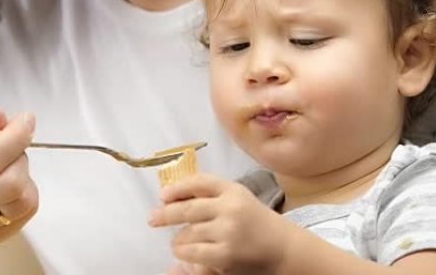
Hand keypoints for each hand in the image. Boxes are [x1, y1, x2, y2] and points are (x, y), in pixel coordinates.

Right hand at [0, 105, 38, 245]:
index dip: (18, 136)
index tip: (26, 121)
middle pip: (11, 183)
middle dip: (20, 158)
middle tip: (10, 149)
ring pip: (22, 201)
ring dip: (25, 177)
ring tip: (7, 168)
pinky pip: (25, 214)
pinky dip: (26, 195)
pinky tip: (8, 187)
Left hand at [149, 174, 293, 274]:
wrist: (283, 248)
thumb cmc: (255, 222)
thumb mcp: (237, 199)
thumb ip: (210, 195)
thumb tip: (169, 196)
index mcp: (233, 189)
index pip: (199, 182)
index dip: (177, 187)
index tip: (163, 194)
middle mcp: (230, 207)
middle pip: (188, 208)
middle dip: (166, 214)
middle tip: (152, 218)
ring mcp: (228, 231)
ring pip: (188, 233)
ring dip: (177, 239)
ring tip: (175, 242)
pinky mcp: (226, 254)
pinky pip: (193, 252)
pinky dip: (184, 252)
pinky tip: (183, 252)